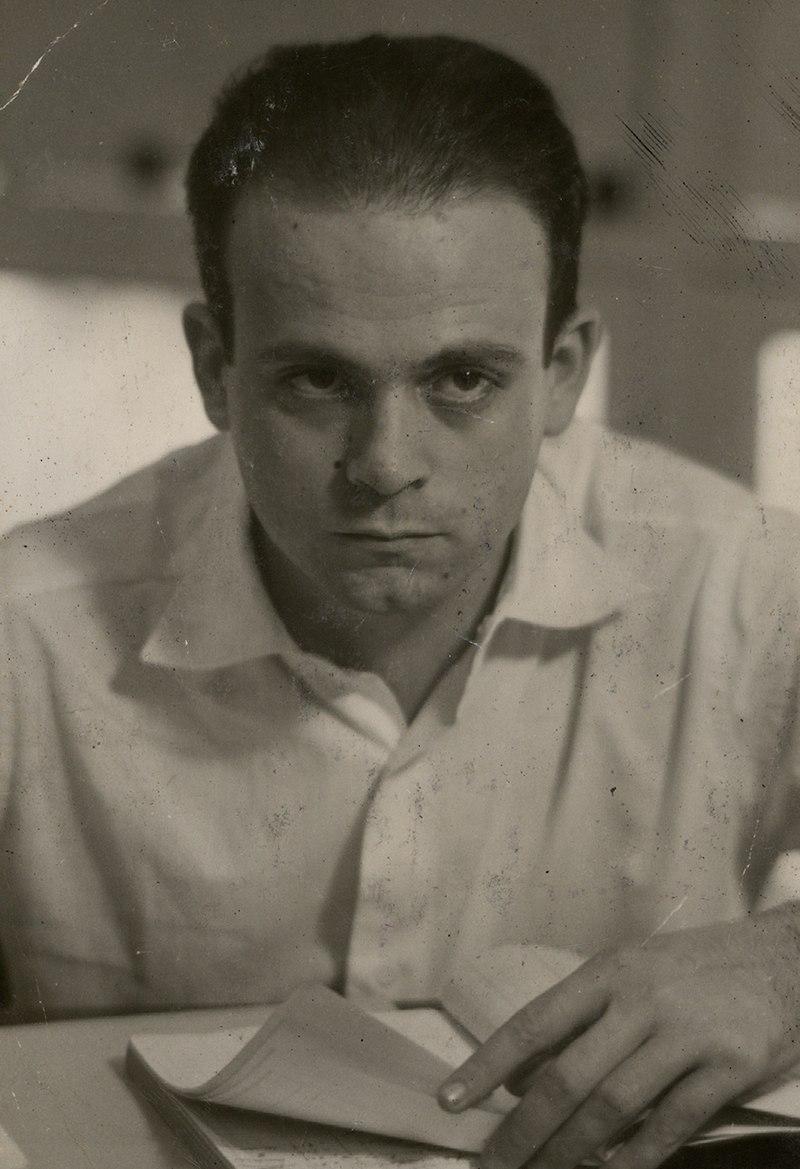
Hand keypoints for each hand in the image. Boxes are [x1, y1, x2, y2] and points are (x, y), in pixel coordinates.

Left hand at [438, 907, 799, 1168]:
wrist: (783, 958)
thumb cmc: (695, 970)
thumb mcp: (632, 974)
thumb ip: (579, 1022)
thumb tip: (516, 1076)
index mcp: (609, 971)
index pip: (534, 1022)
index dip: (487, 1065)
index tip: (451, 1101)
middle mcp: (641, 998)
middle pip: (567, 1075)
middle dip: (523, 1129)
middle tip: (494, 1165)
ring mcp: (686, 1032)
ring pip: (612, 1105)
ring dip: (570, 1151)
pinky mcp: (729, 1065)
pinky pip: (671, 1124)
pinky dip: (636, 1156)